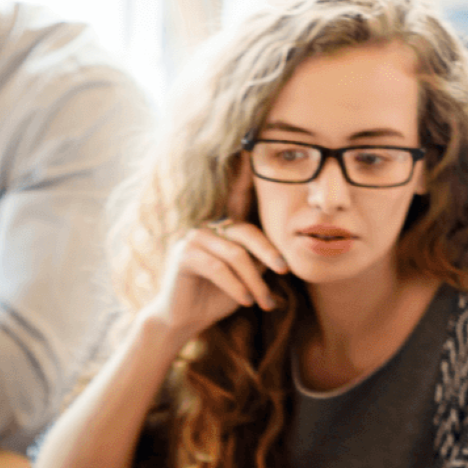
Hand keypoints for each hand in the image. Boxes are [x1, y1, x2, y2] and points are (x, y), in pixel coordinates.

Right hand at [142, 165, 288, 342]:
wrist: (184, 320)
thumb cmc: (216, 298)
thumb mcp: (246, 277)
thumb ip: (259, 260)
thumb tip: (280, 256)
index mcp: (222, 227)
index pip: (238, 198)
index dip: (244, 173)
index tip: (251, 146)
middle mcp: (207, 226)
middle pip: (246, 232)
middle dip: (269, 253)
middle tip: (284, 271)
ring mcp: (192, 237)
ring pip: (235, 255)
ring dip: (254, 282)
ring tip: (265, 302)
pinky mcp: (183, 255)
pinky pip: (219, 268)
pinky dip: (237, 287)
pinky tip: (246, 302)